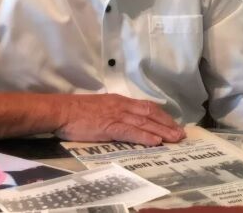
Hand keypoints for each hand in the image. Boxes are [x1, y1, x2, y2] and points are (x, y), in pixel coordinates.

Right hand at [54, 93, 184, 145]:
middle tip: (181, 133)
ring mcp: (116, 115)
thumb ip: (112, 111)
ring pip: (144, 123)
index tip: (172, 123)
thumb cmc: (75, 111)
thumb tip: (122, 118)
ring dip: (161, 131)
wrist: (61, 110)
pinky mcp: (109, 126)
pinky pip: (130, 132)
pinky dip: (144, 137)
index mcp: (118, 100)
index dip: (161, 115)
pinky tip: (155, 142)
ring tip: (175, 139)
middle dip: (167, 124)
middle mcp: (121, 106)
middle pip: (150, 113)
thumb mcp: (98, 106)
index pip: (145, 106)